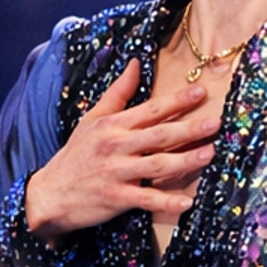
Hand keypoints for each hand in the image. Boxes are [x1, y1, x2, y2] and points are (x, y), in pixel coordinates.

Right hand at [24, 60, 218, 240]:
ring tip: (209, 154)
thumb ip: (118, 93)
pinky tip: (187, 203)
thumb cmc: (76, 154)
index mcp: (114, 125)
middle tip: (215, 123)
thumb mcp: (93, 119)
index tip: (202, 93)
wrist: (50, 192)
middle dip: (188, 128)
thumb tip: (136, 63)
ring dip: (185, 160)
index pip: (151, 110)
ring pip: (157, 165)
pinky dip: (166, 202)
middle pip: (159, 135)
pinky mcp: (116, 198)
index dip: (177, 101)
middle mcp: (117, 146)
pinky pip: (146, 200)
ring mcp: (117, 172)